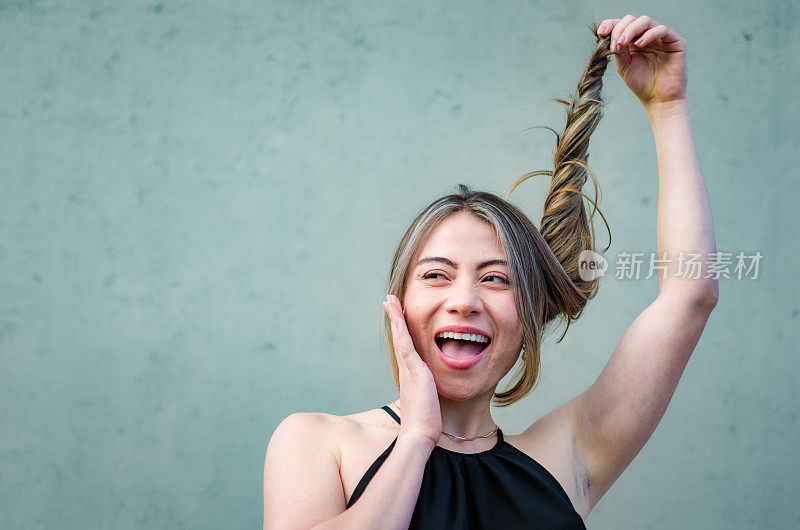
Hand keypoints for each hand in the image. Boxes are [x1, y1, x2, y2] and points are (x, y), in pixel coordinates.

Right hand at [383, 294, 441, 446]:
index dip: (400, 331)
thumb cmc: (425, 424)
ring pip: (399, 336)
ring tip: (390, 300)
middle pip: (398, 338)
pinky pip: (405, 342)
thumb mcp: (428, 403)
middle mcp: (406, 369)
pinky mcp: (414, 369)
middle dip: (394, 318)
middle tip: (389, 301)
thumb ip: (429, 395)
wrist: (420, 434)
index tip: (397, 318)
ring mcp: (409, 368)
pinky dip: (400, 326)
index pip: (405, 348)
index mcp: (410, 376)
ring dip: (395, 316)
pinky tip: (397, 313)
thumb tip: (432, 397)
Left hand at [597, 15, 686, 109]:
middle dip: (620, 28)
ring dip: (631, 29)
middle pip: (632, 19)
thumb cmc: (641, 84)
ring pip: (645, 21)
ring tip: (623, 42)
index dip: (611, 24)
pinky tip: (639, 44)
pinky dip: (648, 34)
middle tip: (615, 43)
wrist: (658, 99)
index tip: (601, 33)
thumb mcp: (624, 65)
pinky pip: (662, 29)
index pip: (621, 25)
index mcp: (634, 41)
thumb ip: (618, 50)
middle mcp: (647, 36)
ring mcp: (662, 38)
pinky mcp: (676, 42)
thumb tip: (612, 36)